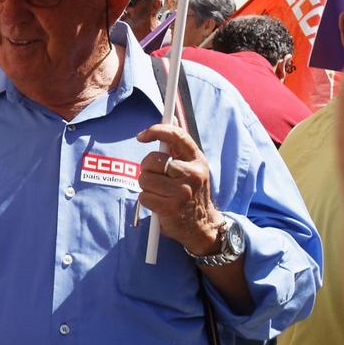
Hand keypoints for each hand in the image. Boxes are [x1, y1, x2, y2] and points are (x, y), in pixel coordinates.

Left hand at [135, 122, 222, 254]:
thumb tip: (172, 119)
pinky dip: (146, 200)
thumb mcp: (191, 167)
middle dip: (147, 169)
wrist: (202, 225)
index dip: (157, 130)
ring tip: (160, 193)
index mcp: (197, 160)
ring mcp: (183, 191)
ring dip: (146, 186)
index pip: (176, 136)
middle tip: (157, 178)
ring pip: (145, 178)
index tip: (141, 136)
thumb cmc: (190, 192)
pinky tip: (159, 204)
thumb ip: (178, 146)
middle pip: (152, 160)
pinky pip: (143, 196)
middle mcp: (193, 174)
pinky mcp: (171, 207)